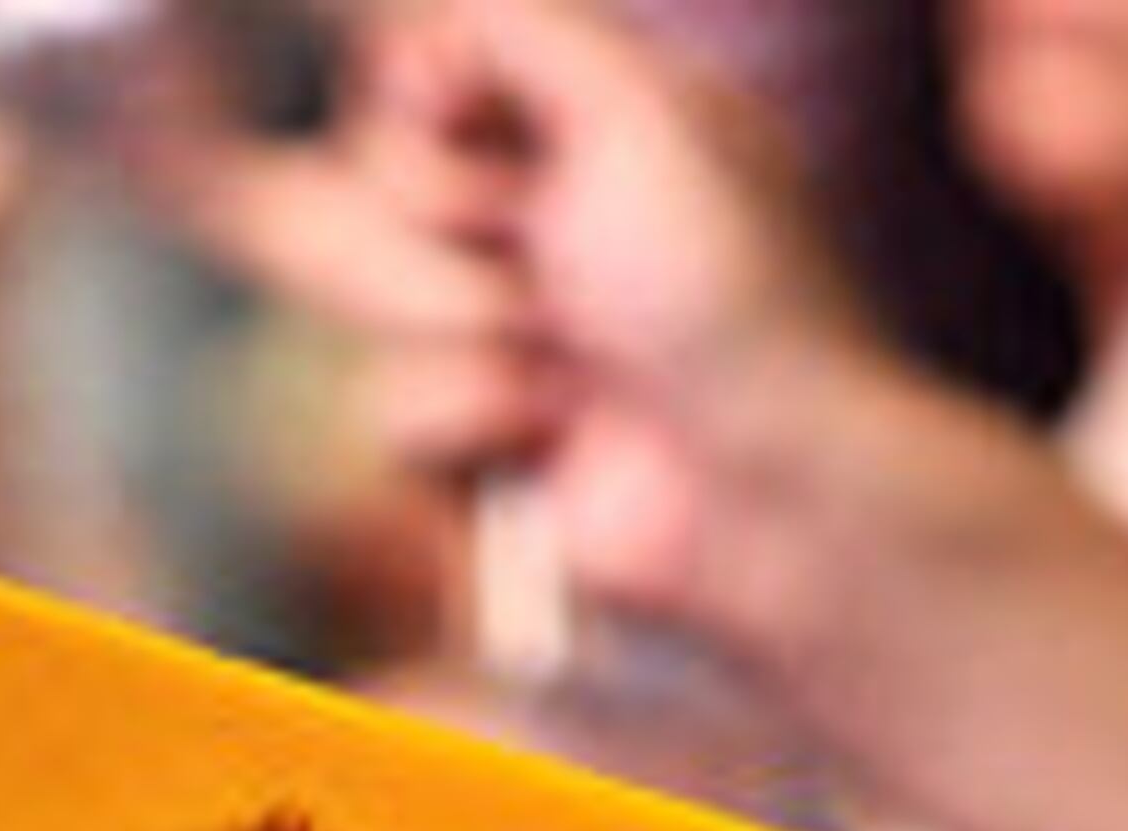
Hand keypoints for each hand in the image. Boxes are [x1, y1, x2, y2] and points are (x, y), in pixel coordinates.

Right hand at [165, 0, 873, 640]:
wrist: (759, 488)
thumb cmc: (727, 293)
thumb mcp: (642, 115)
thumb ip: (529, 31)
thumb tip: (423, 35)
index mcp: (577, 113)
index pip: (418, 70)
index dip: (422, 95)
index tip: (465, 117)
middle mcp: (527, 211)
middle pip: (373, 174)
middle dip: (454, 216)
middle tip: (553, 258)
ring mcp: (490, 331)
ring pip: (368, 297)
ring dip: (471, 327)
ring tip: (574, 366)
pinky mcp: (469, 445)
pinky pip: (390, 414)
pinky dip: (474, 423)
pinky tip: (552, 441)